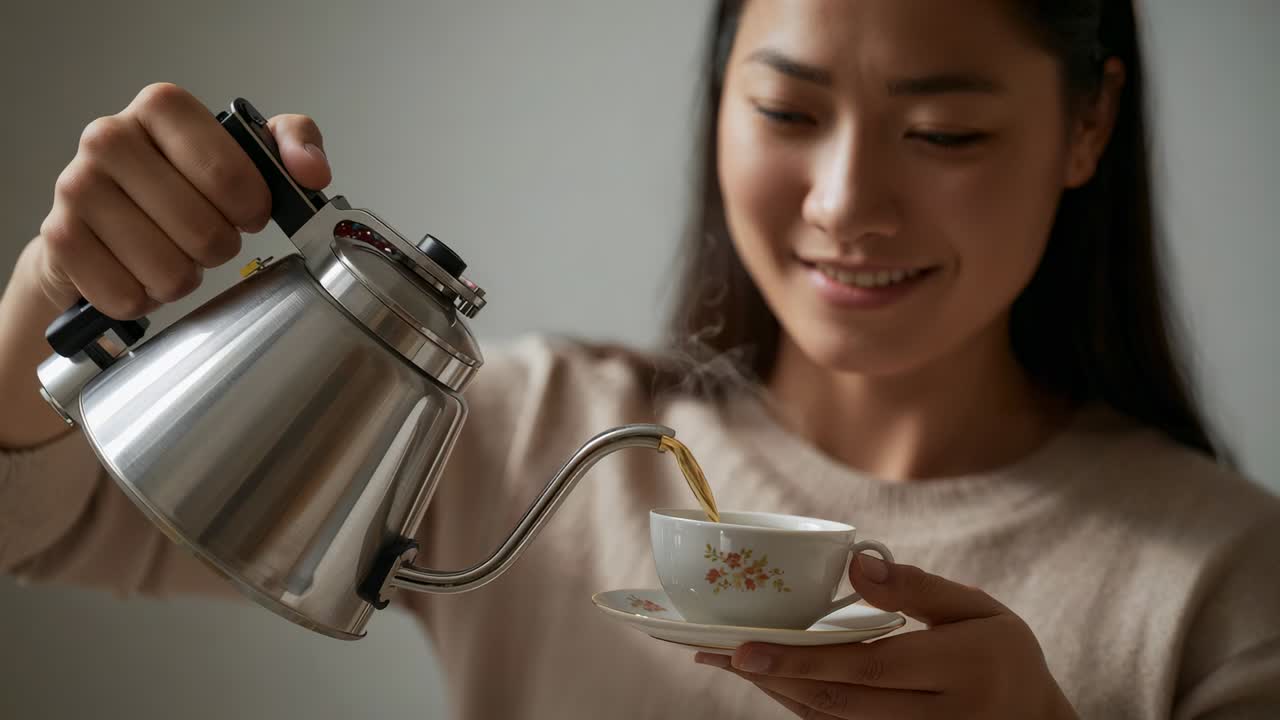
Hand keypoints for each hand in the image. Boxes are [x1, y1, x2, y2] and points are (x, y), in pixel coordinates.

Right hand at [34, 83, 330, 317]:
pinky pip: (129, 296)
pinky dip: (144, 298)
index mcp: (162, 107)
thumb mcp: (248, 153)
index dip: (251, 208)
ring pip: (170, 270)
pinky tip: (136, 271)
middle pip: (204, 230)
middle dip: (217, 247)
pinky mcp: (59, 239)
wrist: (103, 220)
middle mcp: (109, 137)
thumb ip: (293, 144)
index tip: (248, 213)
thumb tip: (312, 172)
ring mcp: (76, 187)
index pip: (230, 176)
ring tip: (169, 251)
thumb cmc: (183, 184)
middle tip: (204, 236)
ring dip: (182, 276)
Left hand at [694, 555, 1077, 718]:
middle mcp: (933, 718)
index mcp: (958, 670)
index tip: (746, 648)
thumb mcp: (978, 609)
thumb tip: (857, 565)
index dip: (802, 659)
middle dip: (771, 676)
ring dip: (775, 691)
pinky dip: (799, 704)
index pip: (867, 668)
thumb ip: (918, 588)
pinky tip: (768, 679)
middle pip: (837, 700)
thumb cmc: (1003, 657)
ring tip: (727, 662)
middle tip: (714, 653)